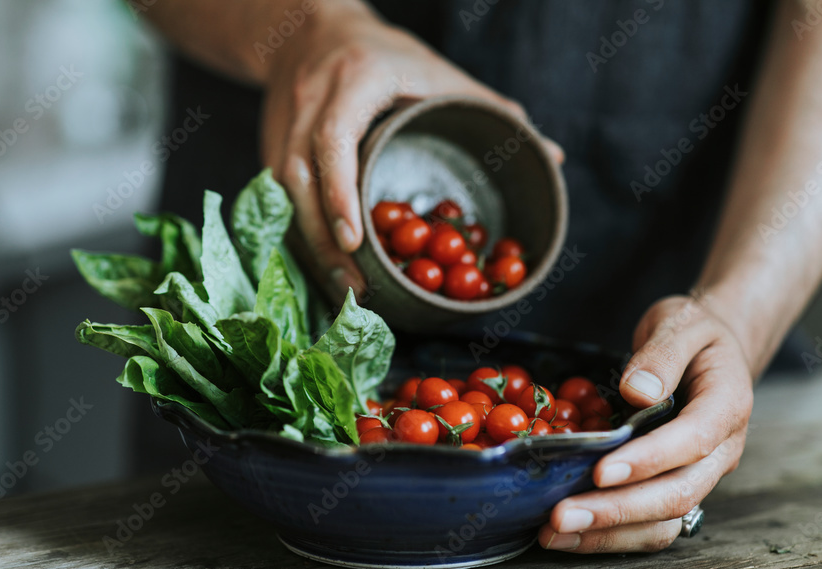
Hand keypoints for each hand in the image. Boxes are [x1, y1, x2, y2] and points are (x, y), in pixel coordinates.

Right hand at [259, 5, 562, 302]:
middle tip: (357, 286)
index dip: (340, 193)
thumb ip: (490, 109)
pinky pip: (275, 199)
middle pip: (299, 178)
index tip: (356, 240)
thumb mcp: (437, 71)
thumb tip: (552, 154)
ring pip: (281, 194)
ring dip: (309, 245)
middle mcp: (309, 102)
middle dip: (323, 238)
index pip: (333, 139)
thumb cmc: (383, 53)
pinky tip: (324, 267)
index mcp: (353, 80)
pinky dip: (299, 235)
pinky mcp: (270, 146)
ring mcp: (282, 126)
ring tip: (345, 287)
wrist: (308, 28)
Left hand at [538, 294, 754, 552]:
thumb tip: (638, 391)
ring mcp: (700, 476)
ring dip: (608, 534)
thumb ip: (662, 353)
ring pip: (663, 522)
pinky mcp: (675, 489)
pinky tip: (567, 535)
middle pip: (676, 494)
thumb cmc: (694, 335)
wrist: (714, 352)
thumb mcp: (681, 323)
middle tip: (560, 516)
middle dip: (616, 511)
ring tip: (554, 535)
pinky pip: (648, 525)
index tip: (601, 471)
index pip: (692, 441)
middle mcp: (720, 451)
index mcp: (727, 406)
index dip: (648, 460)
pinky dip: (609, 535)